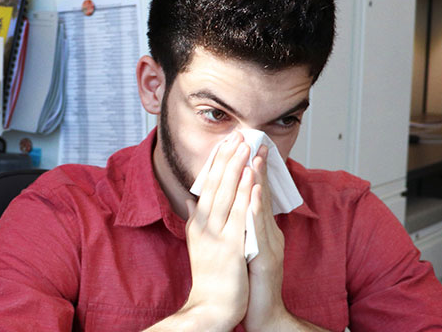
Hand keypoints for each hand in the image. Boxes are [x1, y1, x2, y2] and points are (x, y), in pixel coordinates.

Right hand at [172, 132, 254, 329]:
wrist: (211, 307)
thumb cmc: (210, 278)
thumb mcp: (199, 244)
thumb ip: (196, 221)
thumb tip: (191, 201)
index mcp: (198, 223)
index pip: (207, 185)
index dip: (218, 162)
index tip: (227, 142)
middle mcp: (204, 225)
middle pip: (216, 184)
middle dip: (228, 158)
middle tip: (238, 134)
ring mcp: (217, 235)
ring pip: (227, 194)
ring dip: (236, 168)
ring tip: (245, 146)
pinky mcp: (230, 247)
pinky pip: (239, 216)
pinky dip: (245, 195)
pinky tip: (251, 178)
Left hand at [243, 145, 291, 330]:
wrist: (261, 312)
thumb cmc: (251, 283)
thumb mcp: (243, 250)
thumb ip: (238, 228)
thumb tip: (229, 210)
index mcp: (261, 232)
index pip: (256, 196)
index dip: (252, 172)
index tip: (247, 149)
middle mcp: (268, 234)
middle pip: (263, 196)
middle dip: (258, 168)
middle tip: (255, 142)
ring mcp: (269, 245)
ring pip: (262, 209)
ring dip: (259, 182)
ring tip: (254, 159)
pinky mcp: (266, 257)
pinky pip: (260, 230)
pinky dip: (258, 209)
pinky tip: (255, 194)